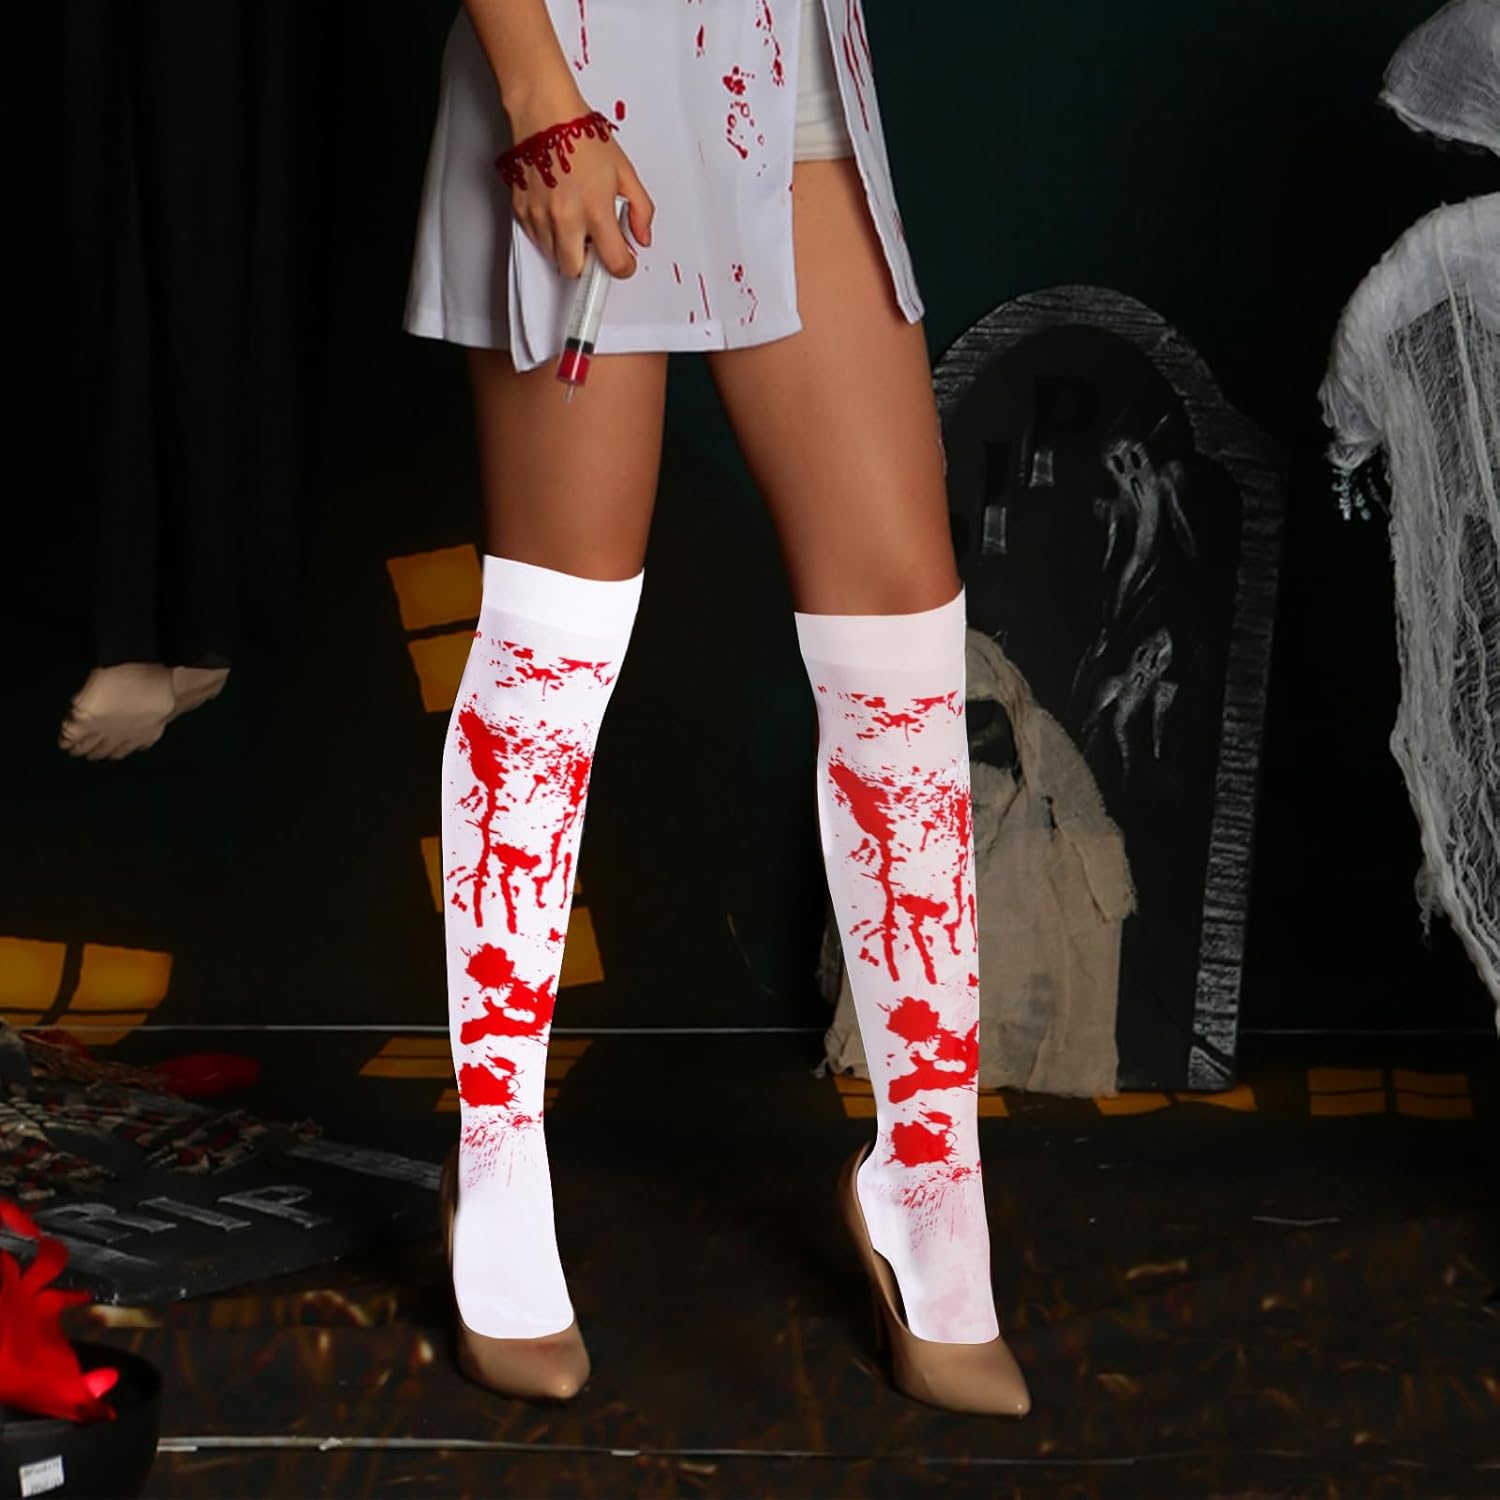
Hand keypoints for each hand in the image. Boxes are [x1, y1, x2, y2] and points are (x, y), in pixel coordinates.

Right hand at [505, 94, 654, 279]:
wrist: (545, 113)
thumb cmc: (580, 135)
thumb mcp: (625, 171)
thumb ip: (641, 209)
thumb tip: (642, 236)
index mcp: (595, 211)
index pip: (614, 263)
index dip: (624, 267)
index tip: (624, 261)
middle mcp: (566, 218)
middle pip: (576, 271)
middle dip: (589, 265)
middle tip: (595, 245)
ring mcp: (541, 216)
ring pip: (554, 258)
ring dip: (567, 249)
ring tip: (576, 223)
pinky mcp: (522, 211)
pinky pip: (536, 240)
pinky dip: (548, 236)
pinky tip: (557, 215)